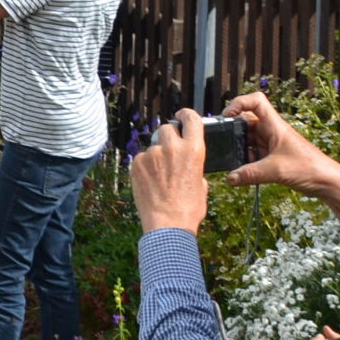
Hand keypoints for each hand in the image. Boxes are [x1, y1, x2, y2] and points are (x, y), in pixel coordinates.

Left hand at [129, 110, 210, 234]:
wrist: (167, 225)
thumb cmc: (188, 209)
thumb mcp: (202, 186)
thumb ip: (194, 168)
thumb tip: (188, 163)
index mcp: (193, 150)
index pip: (191, 119)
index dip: (186, 115)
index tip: (181, 115)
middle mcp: (172, 147)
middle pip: (167, 129)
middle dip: (168, 138)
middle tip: (170, 154)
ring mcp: (152, 153)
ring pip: (153, 146)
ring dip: (156, 156)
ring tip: (160, 177)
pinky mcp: (137, 162)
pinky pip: (142, 158)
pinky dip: (145, 167)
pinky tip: (151, 182)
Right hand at [222, 91, 339, 220]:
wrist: (329, 183)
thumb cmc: (310, 168)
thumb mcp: (276, 171)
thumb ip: (250, 174)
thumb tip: (230, 178)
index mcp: (275, 125)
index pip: (255, 100)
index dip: (239, 103)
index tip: (228, 116)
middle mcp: (272, 131)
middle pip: (247, 121)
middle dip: (236, 131)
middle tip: (226, 141)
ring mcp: (273, 144)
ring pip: (250, 139)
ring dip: (242, 148)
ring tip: (236, 160)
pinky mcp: (274, 157)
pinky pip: (255, 153)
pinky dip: (248, 160)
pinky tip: (247, 171)